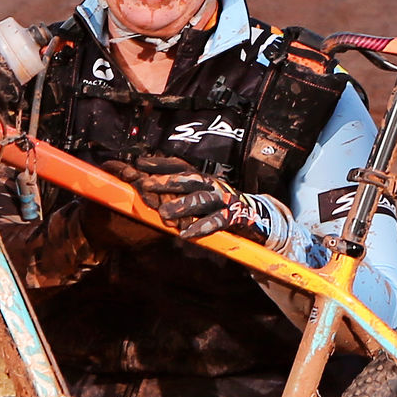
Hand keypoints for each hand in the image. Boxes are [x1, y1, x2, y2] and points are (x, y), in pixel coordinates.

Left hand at [112, 153, 258, 242]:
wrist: (257, 216)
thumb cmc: (222, 206)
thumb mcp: (201, 196)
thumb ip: (181, 193)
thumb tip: (150, 188)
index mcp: (203, 178)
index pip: (181, 166)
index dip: (161, 164)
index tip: (140, 162)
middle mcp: (213, 185)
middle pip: (189, 179)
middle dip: (167, 181)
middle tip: (146, 185)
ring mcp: (224, 199)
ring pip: (201, 199)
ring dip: (182, 205)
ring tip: (164, 213)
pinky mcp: (235, 215)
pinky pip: (217, 221)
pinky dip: (201, 227)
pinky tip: (186, 234)